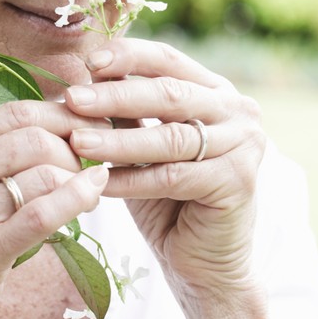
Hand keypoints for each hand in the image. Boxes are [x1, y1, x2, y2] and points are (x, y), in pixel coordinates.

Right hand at [0, 101, 109, 318]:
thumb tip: (58, 116)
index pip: (12, 112)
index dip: (61, 116)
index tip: (89, 128)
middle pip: (31, 138)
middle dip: (75, 147)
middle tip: (93, 163)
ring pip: (41, 172)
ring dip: (78, 177)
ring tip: (87, 189)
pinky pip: (41, 214)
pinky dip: (76, 199)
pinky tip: (93, 196)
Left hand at [63, 38, 266, 295]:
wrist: (204, 261)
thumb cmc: (168, 200)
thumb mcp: (144, 146)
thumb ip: (126, 114)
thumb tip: (80, 78)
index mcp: (216, 90)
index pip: (167, 60)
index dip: (127, 57)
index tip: (86, 62)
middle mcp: (238, 111)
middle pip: (169, 94)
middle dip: (116, 95)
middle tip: (73, 99)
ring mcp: (244, 145)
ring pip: (170, 137)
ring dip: (119, 140)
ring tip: (78, 141)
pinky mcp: (238, 181)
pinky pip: (174, 177)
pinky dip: (132, 180)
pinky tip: (99, 183)